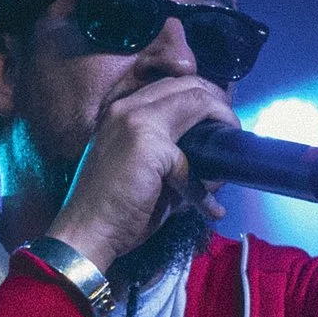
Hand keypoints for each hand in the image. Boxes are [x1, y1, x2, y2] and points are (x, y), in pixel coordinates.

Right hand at [45, 76, 237, 268]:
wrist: (85, 233)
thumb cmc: (112, 209)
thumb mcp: (143, 171)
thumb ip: (175, 158)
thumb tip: (214, 167)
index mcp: (120, 111)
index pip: (169, 85)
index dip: (200, 94)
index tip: (218, 115)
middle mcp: (126, 108)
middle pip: (187, 84)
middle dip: (218, 101)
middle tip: (231, 126)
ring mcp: (136, 121)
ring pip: (196, 99)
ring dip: (223, 118)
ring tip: (232, 143)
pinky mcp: (148, 144)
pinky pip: (194, 157)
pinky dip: (206, 186)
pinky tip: (210, 207)